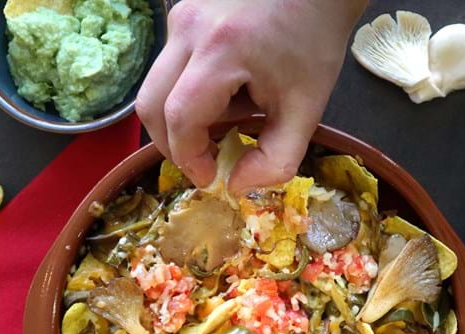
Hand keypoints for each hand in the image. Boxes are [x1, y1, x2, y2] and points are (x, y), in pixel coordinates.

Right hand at [136, 0, 367, 191]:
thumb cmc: (314, 42)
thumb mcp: (306, 109)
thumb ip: (276, 159)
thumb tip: (235, 185)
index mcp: (221, 50)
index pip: (179, 118)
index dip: (189, 158)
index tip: (211, 177)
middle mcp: (188, 28)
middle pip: (151, 104)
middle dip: (173, 144)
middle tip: (203, 161)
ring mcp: (179, 17)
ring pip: (157, 85)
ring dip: (182, 116)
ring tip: (225, 121)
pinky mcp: (180, 13)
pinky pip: (170, 66)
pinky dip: (188, 90)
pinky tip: (225, 91)